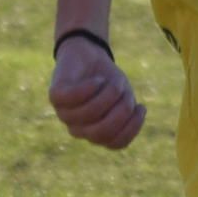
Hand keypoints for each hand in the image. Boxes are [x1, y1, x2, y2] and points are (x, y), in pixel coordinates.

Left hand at [48, 35, 143, 149]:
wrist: (87, 53)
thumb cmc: (108, 78)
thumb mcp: (123, 94)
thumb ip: (125, 110)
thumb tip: (123, 116)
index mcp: (98, 134)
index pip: (116, 143)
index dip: (132, 127)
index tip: (141, 107)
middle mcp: (79, 129)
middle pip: (102, 132)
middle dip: (120, 112)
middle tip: (127, 93)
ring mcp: (65, 114)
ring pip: (90, 113)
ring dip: (108, 95)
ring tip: (114, 81)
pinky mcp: (55, 96)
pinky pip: (74, 98)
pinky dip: (90, 88)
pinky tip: (98, 80)